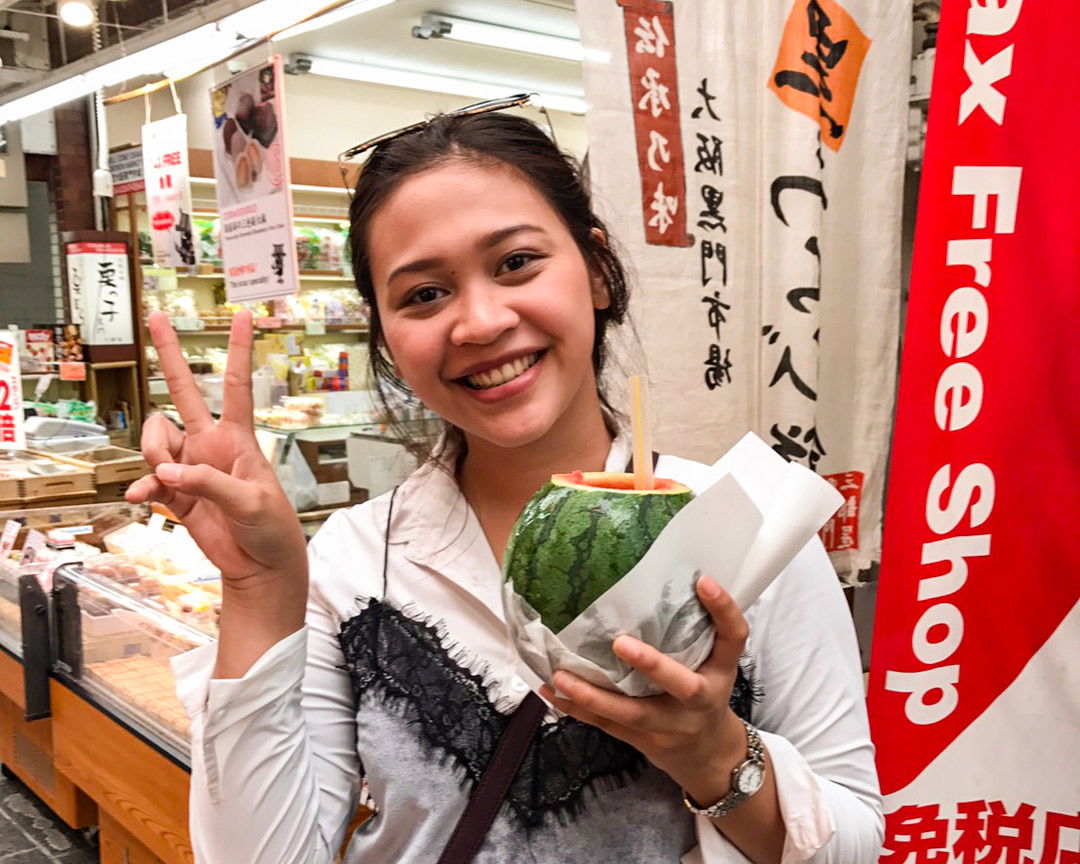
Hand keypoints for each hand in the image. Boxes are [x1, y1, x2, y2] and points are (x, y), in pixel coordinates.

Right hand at [126, 311, 307, 626]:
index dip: (238, 351)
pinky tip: (145, 500)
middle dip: (168, 354)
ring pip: (155, 439)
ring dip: (155, 456)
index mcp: (238, 439)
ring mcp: (190, 467)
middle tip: (155, 317)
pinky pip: (148, 479)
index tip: (243, 315)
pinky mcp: (176, 495)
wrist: (261, 566)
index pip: (236, 385)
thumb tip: (167, 473)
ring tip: (173, 483)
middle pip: (183, 391)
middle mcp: (210, 445)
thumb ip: (208, 484)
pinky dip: (144, 487)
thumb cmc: (271, 528)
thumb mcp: (251, 502)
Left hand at [539, 575, 749, 803]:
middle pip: (683, 685)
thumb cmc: (706, 692)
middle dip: (652, 665)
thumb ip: (695, 630)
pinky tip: (551, 693)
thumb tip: (654, 577)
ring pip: (632, 714)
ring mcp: (671, 725)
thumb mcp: (713, 663)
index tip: (704, 581)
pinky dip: (577, 709)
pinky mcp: (643, 740)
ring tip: (560, 676)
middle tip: (620, 643)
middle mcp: (700, 700)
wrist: (709, 756)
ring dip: (593, 695)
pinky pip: (608, 725)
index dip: (723, 610)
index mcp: (721, 672)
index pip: (734, 637)